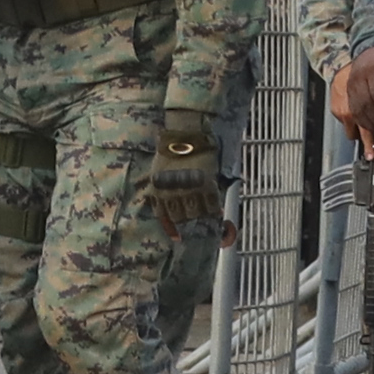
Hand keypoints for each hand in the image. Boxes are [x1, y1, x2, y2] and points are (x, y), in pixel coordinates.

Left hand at [143, 105, 224, 222]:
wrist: (185, 134)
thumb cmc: (170, 151)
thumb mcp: (157, 172)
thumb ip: (160, 190)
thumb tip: (166, 209)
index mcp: (158, 189)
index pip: (163, 217)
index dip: (171, 229)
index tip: (177, 238)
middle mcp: (173, 193)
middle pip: (181, 218)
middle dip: (187, 219)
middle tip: (195, 217)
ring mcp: (190, 190)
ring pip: (197, 214)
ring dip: (201, 214)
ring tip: (206, 212)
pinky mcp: (207, 185)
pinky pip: (212, 206)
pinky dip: (214, 209)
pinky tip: (216, 208)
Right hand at [338, 44, 373, 142]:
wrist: (367, 48)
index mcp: (373, 72)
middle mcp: (358, 80)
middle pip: (364, 105)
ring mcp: (349, 87)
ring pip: (355, 110)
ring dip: (365, 124)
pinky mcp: (344, 92)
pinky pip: (349, 110)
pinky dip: (357, 120)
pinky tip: (365, 126)